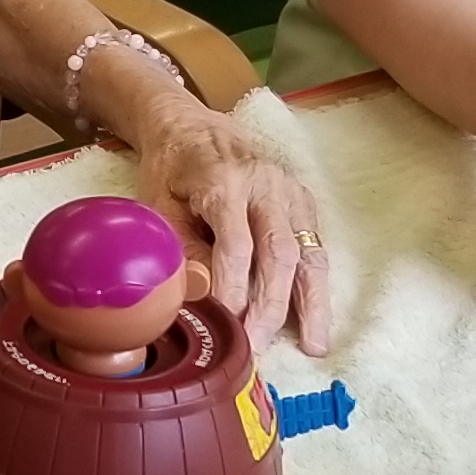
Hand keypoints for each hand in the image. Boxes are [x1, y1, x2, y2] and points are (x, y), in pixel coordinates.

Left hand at [125, 98, 334, 354]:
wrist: (195, 128)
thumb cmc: (172, 171)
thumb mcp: (158, 204)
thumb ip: (180, 248)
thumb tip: (200, 295)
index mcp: (224, 180)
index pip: (236, 243)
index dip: (234, 288)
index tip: (227, 324)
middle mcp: (266, 185)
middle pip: (279, 252)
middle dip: (271, 305)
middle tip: (258, 346)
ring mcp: (290, 192)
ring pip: (309, 252)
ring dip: (311, 302)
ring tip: (314, 345)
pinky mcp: (303, 202)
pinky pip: (316, 247)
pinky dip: (316, 286)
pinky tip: (316, 320)